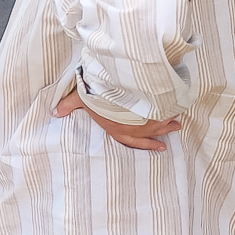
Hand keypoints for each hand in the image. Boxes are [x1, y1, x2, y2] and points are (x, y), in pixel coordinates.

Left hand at [53, 90, 180, 150]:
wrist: (123, 87)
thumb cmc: (101, 96)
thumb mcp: (81, 98)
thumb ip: (69, 105)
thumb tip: (54, 112)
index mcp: (119, 129)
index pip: (133, 141)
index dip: (145, 145)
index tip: (160, 147)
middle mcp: (137, 127)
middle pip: (151, 132)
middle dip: (161, 134)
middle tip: (170, 139)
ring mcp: (150, 116)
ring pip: (162, 121)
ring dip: (169, 123)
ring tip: (178, 124)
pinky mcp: (158, 105)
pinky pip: (168, 108)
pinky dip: (174, 109)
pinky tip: (179, 108)